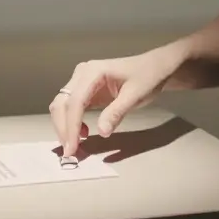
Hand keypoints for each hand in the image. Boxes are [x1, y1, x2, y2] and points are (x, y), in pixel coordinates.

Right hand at [49, 46, 183, 156]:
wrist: (155, 67)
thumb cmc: (147, 76)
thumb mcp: (135, 95)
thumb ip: (117, 112)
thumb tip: (101, 132)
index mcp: (93, 71)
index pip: (76, 101)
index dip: (72, 126)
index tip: (73, 147)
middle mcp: (82, 73)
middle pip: (62, 103)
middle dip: (63, 128)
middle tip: (71, 151)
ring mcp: (82, 81)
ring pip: (62, 106)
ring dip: (65, 127)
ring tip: (75, 146)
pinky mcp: (86, 90)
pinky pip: (71, 107)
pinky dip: (71, 122)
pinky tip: (83, 133)